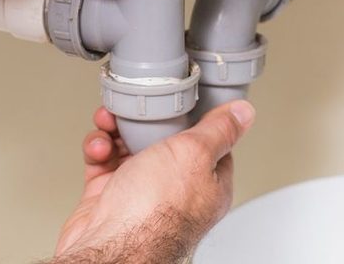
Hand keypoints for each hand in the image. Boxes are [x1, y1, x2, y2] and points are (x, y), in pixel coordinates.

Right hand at [52, 101, 255, 263]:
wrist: (108, 246)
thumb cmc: (154, 212)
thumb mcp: (195, 153)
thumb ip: (219, 130)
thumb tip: (244, 112)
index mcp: (209, 183)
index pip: (211, 142)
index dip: (197, 116)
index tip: (184, 97)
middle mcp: (177, 190)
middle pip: (166, 140)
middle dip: (147, 119)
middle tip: (138, 107)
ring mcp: (142, 194)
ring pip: (131, 148)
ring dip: (117, 130)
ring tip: (110, 122)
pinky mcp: (111, 198)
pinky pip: (105, 163)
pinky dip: (99, 149)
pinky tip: (100, 146)